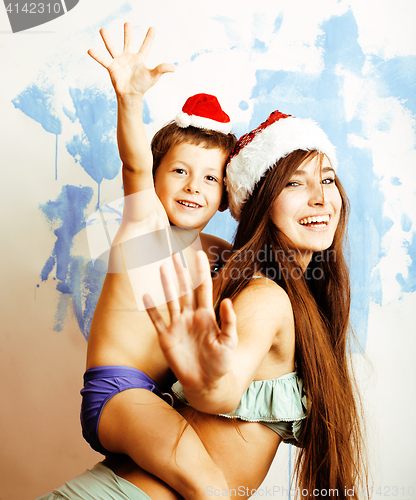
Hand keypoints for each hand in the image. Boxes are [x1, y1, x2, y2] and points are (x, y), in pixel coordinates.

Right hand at [88, 23, 174, 96]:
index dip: (149, 37)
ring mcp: (119, 61)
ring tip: (102, 29)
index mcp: (140, 59)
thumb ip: (161, 70)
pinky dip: (97, 56)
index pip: (146, 46)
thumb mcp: (153, 77)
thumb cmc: (142, 86)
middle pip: (128, 42)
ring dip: (107, 39)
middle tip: (127, 23)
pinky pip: (103, 60)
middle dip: (128, 33)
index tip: (153, 28)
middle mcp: (129, 57)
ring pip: (112, 47)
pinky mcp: (111, 67)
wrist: (131, 95)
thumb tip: (173, 68)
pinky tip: (90, 50)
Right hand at [143, 251, 237, 391]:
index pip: (203, 288)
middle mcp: (191, 316)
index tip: (200, 254)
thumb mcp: (229, 341)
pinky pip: (157, 320)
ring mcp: (177, 325)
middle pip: (184, 289)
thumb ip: (229, 321)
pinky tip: (146, 295)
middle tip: (175, 254)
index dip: (202, 271)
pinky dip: (151, 309)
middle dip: (181, 272)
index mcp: (206, 315)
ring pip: (171, 300)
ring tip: (161, 267)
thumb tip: (228, 301)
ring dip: (166, 284)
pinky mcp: (166, 337)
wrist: (206, 383)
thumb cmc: (221, 363)